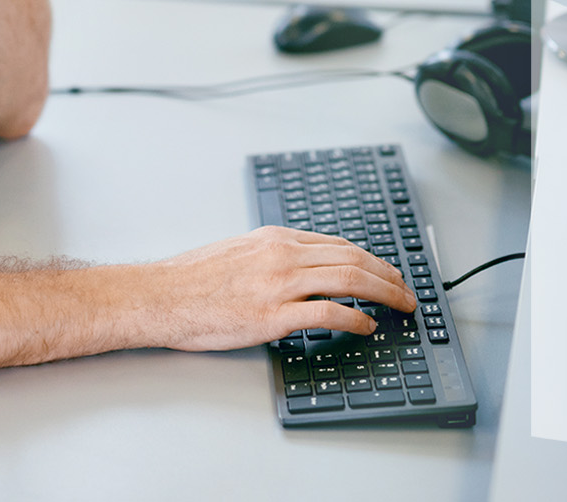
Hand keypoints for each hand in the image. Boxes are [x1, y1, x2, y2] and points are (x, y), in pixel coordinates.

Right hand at [145, 226, 416, 352]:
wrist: (160, 296)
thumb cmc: (190, 280)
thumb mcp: (237, 251)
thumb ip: (271, 255)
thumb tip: (299, 269)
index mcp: (274, 238)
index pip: (338, 243)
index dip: (371, 258)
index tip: (387, 271)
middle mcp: (282, 254)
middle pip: (352, 258)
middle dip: (388, 275)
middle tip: (407, 291)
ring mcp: (279, 284)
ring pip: (348, 279)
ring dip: (383, 293)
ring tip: (400, 306)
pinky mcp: (272, 315)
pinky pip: (328, 314)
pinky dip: (355, 319)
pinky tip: (366, 327)